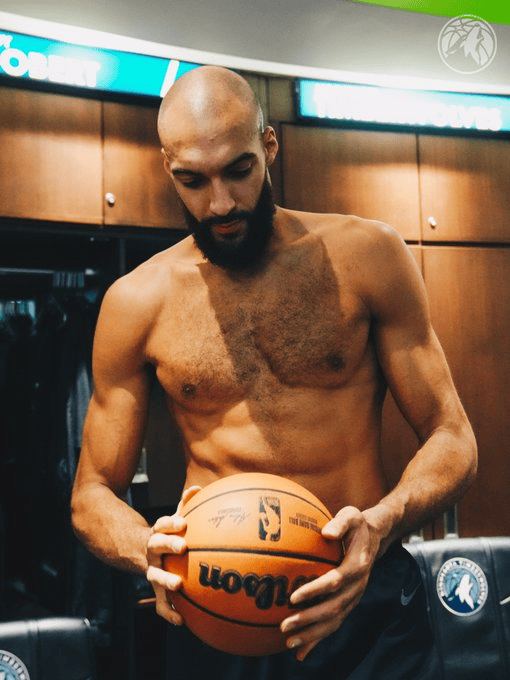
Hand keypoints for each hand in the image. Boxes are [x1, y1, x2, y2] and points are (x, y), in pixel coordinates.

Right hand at [146, 486, 201, 624]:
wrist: (140, 553)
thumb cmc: (168, 534)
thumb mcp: (174, 519)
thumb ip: (185, 505)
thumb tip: (197, 488)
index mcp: (158, 533)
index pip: (162, 525)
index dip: (171, 523)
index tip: (184, 523)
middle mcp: (152, 552)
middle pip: (156, 546)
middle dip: (168, 546)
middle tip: (183, 547)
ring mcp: (152, 571)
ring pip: (154, 576)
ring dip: (165, 581)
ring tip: (178, 586)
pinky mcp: (155, 590)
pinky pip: (160, 604)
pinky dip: (169, 612)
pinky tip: (182, 621)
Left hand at [280, 506, 381, 660]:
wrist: (375, 538)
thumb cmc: (356, 524)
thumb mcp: (351, 515)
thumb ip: (340, 522)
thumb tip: (325, 532)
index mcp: (357, 566)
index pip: (335, 581)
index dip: (315, 590)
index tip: (294, 596)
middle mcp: (358, 587)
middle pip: (333, 608)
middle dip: (309, 619)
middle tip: (285, 625)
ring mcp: (354, 598)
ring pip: (334, 621)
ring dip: (312, 634)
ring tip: (289, 642)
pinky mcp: (349, 604)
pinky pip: (333, 625)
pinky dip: (318, 640)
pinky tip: (300, 652)